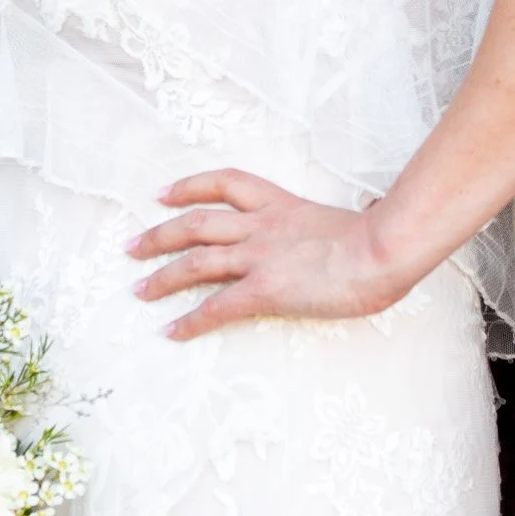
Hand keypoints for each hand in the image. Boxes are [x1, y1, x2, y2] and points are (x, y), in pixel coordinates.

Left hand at [129, 169, 408, 339]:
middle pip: (196, 222)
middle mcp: (261, 226)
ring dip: (162, 276)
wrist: (383, 249)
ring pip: (196, 261)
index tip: (163, 194)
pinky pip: (216, 307)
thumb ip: (340, 221)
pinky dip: (190, 321)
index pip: (226, 183)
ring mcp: (259, 257)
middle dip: (159, 235)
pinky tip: (171, 332)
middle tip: (131, 247)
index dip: (190, 186)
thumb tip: (365, 213)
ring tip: (138, 290)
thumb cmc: (382, 238)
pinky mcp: (264, 290)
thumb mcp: (353, 220)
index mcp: (282, 205)